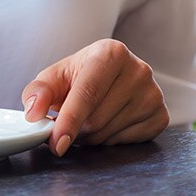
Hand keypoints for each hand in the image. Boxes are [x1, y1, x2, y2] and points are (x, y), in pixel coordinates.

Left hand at [21, 39, 168, 156]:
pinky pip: (127, 142)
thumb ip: (38, 91)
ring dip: (90, 137)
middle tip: (68, 124)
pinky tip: (107, 123)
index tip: (56, 143)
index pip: (87, 93)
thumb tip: (33, 112)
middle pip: (97, 119)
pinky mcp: (161, 116)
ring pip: (110, 133)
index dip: (69, 121)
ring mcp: (154, 94)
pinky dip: (110, 140)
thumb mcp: (54, 77)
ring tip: (87, 120)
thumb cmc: (79, 76)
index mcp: (110, 53)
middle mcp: (138, 70)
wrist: (109, 77)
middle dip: (76, 130)